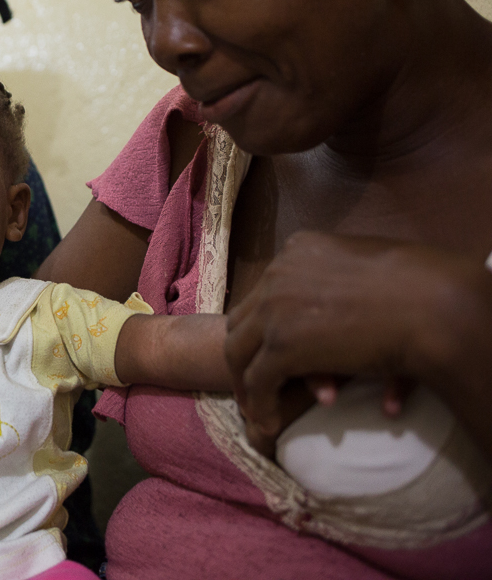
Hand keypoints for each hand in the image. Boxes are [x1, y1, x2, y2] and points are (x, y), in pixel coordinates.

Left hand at [225, 231, 487, 452]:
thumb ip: (343, 281)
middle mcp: (279, 273)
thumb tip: (341, 309)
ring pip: (238, 351)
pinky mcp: (282, 345)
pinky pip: (257, 380)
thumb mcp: (368, 270)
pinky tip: (269, 423)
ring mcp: (276, 308)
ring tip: (258, 409)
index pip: (266, 292)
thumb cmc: (421, 290)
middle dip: (247, 355)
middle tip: (255, 385)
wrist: (434, 308)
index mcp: (300, 250)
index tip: (273, 354)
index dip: (267, 327)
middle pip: (244, 320)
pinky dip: (259, 404)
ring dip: (246, 383)